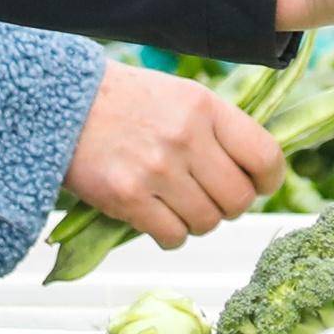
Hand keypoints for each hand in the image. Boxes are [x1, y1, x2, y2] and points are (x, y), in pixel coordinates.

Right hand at [64, 61, 284, 247]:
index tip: (259, 185)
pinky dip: (171, 235)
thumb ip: (220, 129)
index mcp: (206, 107)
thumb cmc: (129, 102)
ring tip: (180, 204)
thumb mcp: (183, 96)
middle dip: (230, 206)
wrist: (63, 104)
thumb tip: (257, 170)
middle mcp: (186, 138)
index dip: (269, 180)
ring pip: (207, 222)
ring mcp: (157, 170)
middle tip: (212, 197)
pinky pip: (173, 237)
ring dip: (199, 221)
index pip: (265, 156)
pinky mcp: (128, 198)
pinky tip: (158, 216)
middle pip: (239, 199)